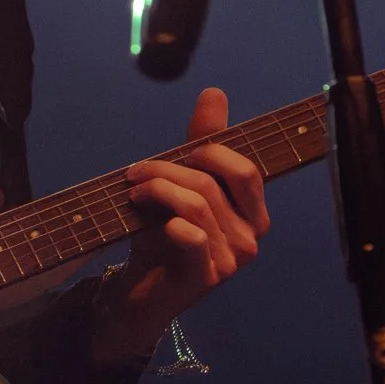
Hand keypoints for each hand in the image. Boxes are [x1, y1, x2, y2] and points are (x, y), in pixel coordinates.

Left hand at [93, 86, 269, 362]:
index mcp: (252, 212)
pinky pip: (192, 235)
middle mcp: (251, 235)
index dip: (208, 150)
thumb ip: (200, 144)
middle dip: (170, 167)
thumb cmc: (162, 236)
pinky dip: (167, 221)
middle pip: (216, 181)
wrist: (139, 290)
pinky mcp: (207, 275)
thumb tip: (214, 93)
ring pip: (196, 203)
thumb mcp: (181, 186)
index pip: (245, 168)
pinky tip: (149, 222)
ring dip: (156, 189)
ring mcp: (232, 258)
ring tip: (132, 192)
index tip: (173, 153)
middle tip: (136, 172)